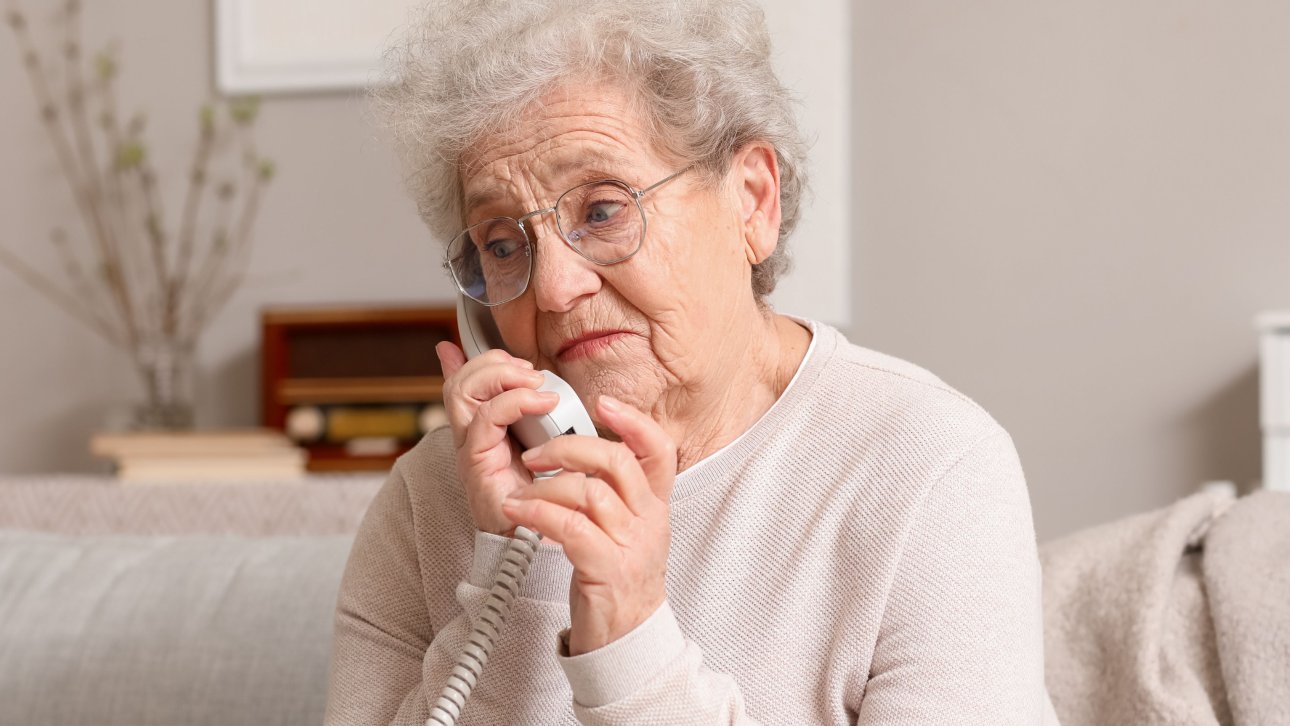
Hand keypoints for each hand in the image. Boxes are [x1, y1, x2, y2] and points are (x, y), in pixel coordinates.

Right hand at [436, 341, 559, 534]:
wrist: (541, 540)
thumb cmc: (547, 494)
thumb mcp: (550, 443)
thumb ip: (543, 417)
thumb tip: (543, 381)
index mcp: (484, 428)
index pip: (464, 380)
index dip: (481, 359)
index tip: (519, 360)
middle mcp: (470, 436)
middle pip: (459, 381)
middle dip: (493, 363)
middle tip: (530, 372)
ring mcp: (470, 449)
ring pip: (463, 393)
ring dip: (503, 377)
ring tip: (538, 385)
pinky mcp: (478, 464)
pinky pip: (485, 419)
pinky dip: (515, 402)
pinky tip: (544, 404)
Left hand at [501, 395, 677, 655]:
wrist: (626, 640)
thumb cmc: (614, 578)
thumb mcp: (625, 528)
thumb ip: (612, 491)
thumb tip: (580, 450)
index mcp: (654, 505)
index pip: (659, 449)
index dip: (633, 420)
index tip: (602, 401)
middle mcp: (649, 521)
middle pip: (617, 462)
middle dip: (570, 447)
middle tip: (536, 453)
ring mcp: (631, 546)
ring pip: (590, 493)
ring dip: (546, 484)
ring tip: (520, 489)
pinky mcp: (607, 571)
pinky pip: (571, 529)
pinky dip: (538, 514)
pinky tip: (517, 511)